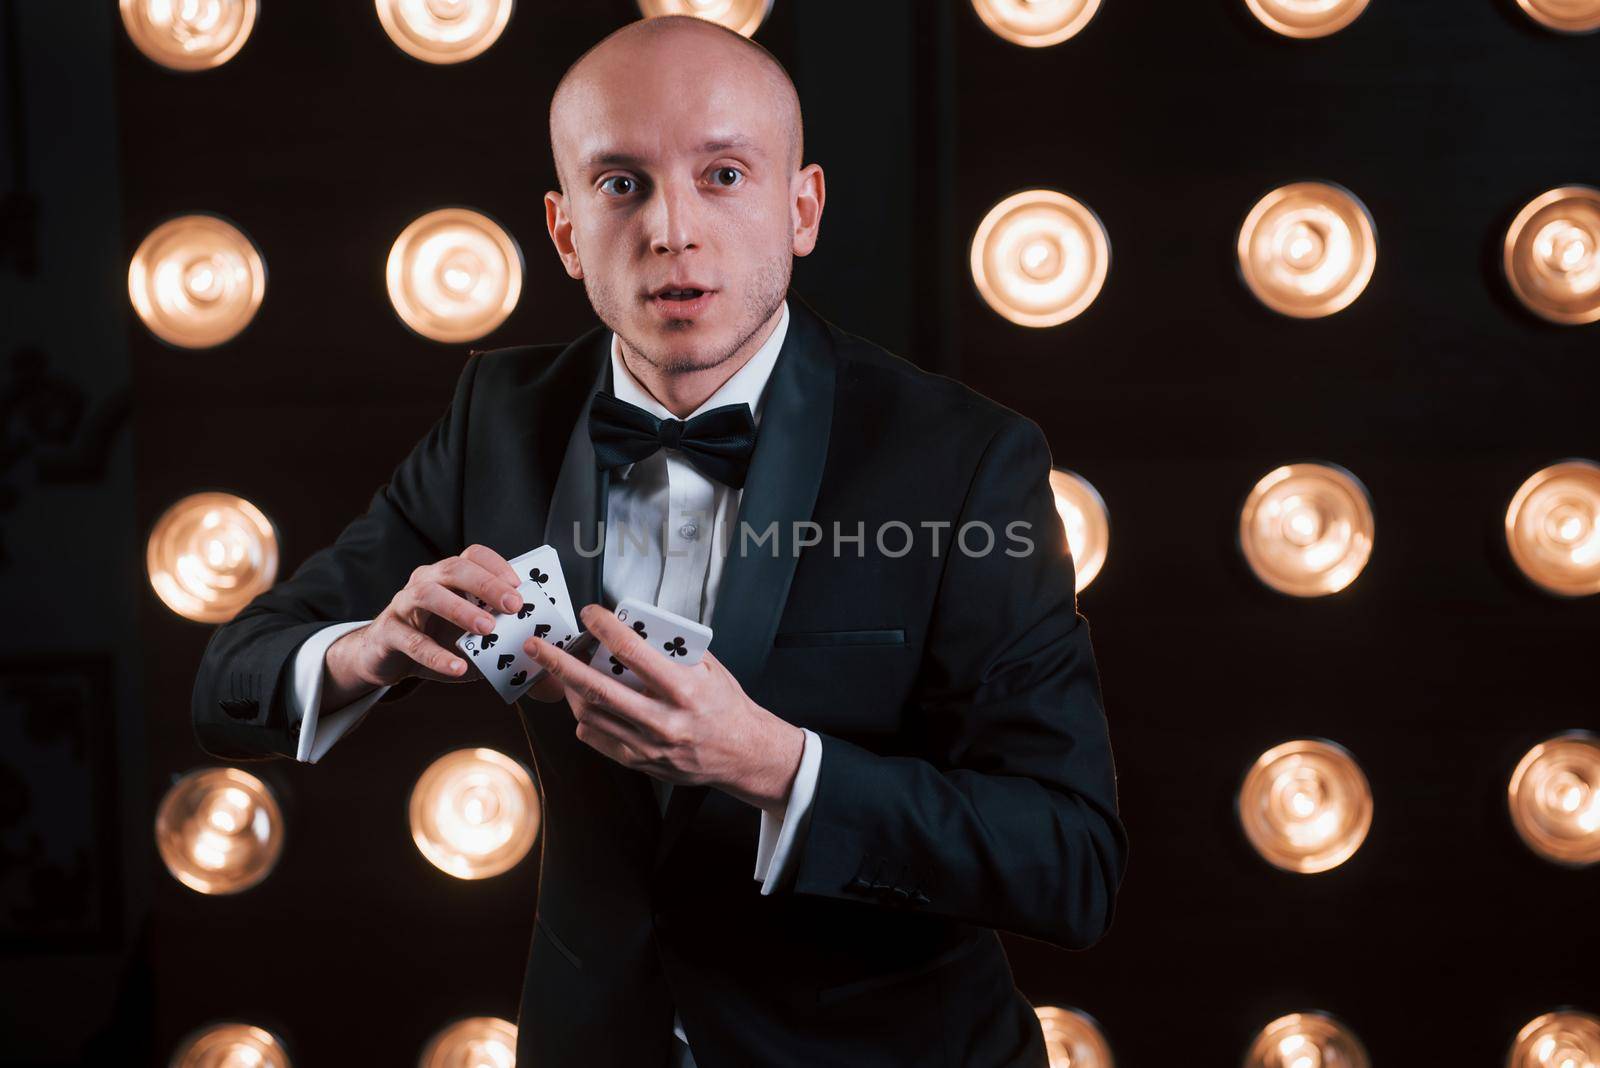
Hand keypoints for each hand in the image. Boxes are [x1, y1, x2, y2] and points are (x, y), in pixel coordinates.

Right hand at [327, 544, 524, 695]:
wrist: (384, 656)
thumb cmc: (433, 636)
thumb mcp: (465, 630)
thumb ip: (494, 629)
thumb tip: (532, 643)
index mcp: (447, 575)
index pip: (473, 555)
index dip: (496, 565)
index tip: (520, 585)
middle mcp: (425, 581)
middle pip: (454, 568)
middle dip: (486, 584)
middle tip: (513, 605)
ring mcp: (403, 604)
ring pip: (428, 595)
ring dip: (460, 609)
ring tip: (487, 628)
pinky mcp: (388, 632)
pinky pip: (411, 641)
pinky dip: (436, 655)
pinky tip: (458, 667)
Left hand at [525, 604, 805, 811]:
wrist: (742, 754)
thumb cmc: (726, 706)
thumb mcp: (710, 669)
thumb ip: (672, 650)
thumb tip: (633, 627)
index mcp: (684, 691)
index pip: (633, 652)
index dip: (604, 628)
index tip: (589, 613)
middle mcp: (664, 721)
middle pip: (598, 689)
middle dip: (561, 665)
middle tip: (538, 647)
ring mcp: (649, 746)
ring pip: (590, 715)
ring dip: (570, 690)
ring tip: (563, 673)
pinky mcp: (640, 762)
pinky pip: (598, 738)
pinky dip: (586, 717)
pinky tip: (588, 702)